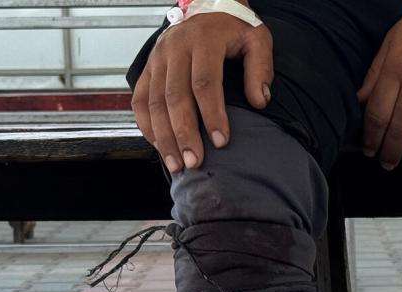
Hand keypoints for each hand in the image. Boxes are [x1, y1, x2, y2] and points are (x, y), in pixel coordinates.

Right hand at [132, 6, 273, 172]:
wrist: (207, 6)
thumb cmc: (234, 28)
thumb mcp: (256, 39)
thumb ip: (261, 68)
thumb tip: (260, 101)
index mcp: (203, 39)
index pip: (204, 82)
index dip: (212, 114)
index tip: (222, 142)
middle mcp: (175, 48)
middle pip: (174, 96)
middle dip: (184, 133)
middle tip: (195, 162)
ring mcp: (157, 58)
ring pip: (154, 102)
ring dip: (164, 137)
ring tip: (177, 165)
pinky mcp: (148, 68)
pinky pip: (140, 100)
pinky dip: (147, 126)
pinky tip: (160, 147)